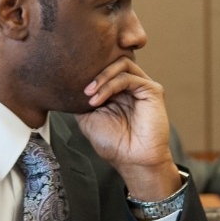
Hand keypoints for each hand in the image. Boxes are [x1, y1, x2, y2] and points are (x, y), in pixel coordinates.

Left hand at [76, 58, 179, 200]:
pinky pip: (128, 77)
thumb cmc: (113, 144)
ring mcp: (142, 86)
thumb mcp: (87, 118)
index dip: (90, 69)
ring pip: (122, 63)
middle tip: (82, 89)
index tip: (72, 82)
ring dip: (102, 76)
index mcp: (117, 90)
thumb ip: (81, 99)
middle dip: (95, 70)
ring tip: (89, 93)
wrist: (133, 161)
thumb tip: (67, 84)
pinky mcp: (152, 91)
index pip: (105, 66)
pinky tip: (98, 99)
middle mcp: (131, 85)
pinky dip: (110, 85)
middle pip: (114, 59)